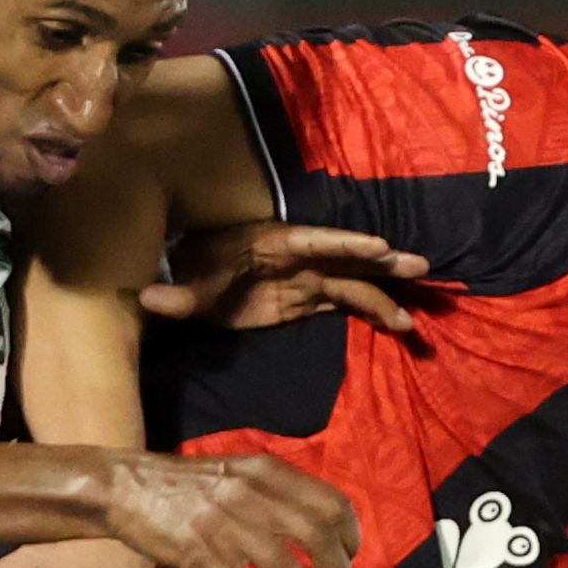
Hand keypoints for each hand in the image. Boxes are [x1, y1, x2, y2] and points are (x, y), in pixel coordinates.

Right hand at [98, 451, 357, 567]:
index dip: (350, 535)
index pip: (330, 502)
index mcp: (267, 472)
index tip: (352, 558)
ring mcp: (227, 525)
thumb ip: (274, 492)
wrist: (127, 488)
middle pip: (317, 537)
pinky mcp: (202, 553)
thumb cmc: (185, 485)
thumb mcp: (237, 472)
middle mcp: (253, 495)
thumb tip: (315, 529)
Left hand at [139, 222, 430, 336]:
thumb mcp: (185, 285)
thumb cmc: (193, 270)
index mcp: (276, 244)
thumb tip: (147, 297)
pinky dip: (373, 313)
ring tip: (413, 318)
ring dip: (384, 296)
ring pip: (352, 285)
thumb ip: (174, 294)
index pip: (316, 243)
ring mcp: (307, 280)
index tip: (379, 248)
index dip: (347, 245)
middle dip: (383, 262)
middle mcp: (300, 259)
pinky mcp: (308, 300)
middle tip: (421, 266)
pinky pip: (346, 305)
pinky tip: (398, 325)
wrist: (192, 276)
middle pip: (346, 259)